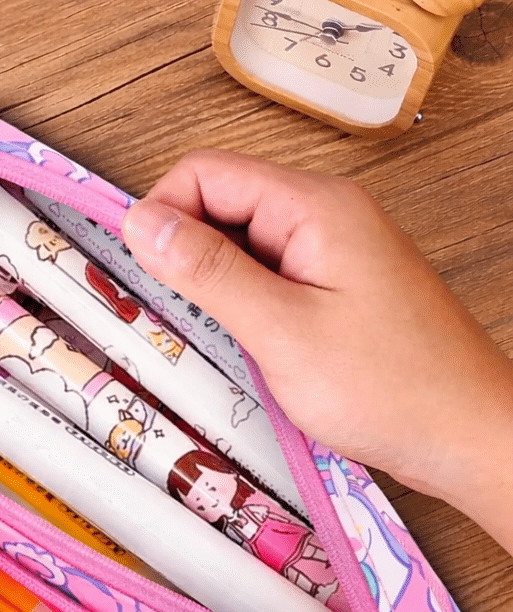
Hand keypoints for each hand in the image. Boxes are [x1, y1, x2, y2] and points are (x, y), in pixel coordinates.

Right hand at [122, 149, 512, 553]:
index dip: (162, 212)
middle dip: (185, 250)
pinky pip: (266, 274)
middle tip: (178, 312)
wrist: (471, 438)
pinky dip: (241, 301)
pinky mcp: (333, 285)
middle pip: (221, 202)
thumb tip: (141, 221)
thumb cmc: (392, 389)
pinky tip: (247, 342)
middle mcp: (324, 215)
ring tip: (219, 334)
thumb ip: (207, 270)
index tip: (141, 268)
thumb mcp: (282, 329)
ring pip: (240, 242)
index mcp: (315, 207)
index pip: (206, 173)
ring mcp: (331, 250)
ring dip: (212, 281)